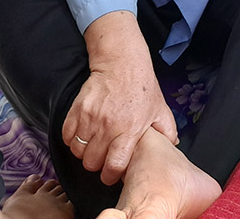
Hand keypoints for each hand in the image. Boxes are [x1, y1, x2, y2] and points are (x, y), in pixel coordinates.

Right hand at [63, 13, 177, 185]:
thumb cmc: (142, 87)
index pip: (114, 165)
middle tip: (101, 158)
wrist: (122, 63)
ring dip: (83, 152)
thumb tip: (172, 146)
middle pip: (92, 162)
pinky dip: (72, 139)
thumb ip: (167, 131)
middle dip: (96, 165)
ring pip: (78, 151)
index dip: (110, 175)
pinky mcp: (77, 110)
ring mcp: (91, 118)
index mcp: (130, 130)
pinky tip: (82, 134)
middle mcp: (108, 126)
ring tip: (92, 145)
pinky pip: (67, 136)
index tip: (110, 174)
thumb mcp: (160, 109)